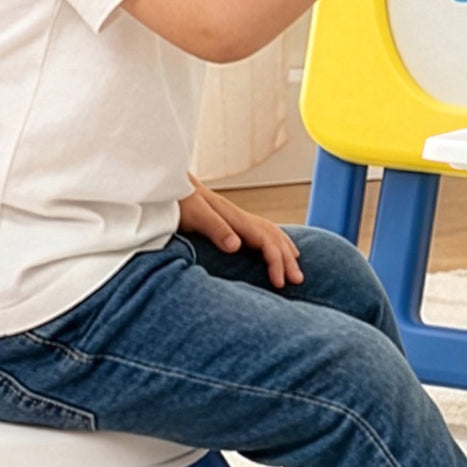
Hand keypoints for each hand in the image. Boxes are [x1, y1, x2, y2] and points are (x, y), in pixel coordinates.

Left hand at [181, 177, 304, 289]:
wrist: (168, 184)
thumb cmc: (178, 200)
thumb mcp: (195, 215)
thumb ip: (216, 229)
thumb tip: (237, 246)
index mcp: (235, 218)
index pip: (267, 240)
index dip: (277, 261)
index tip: (280, 282)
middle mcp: (240, 217)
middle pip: (274, 237)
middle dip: (288, 258)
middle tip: (299, 280)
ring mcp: (235, 218)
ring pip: (270, 232)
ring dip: (285, 249)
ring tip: (296, 264)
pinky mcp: (229, 221)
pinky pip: (260, 231)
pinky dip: (273, 240)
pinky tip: (272, 247)